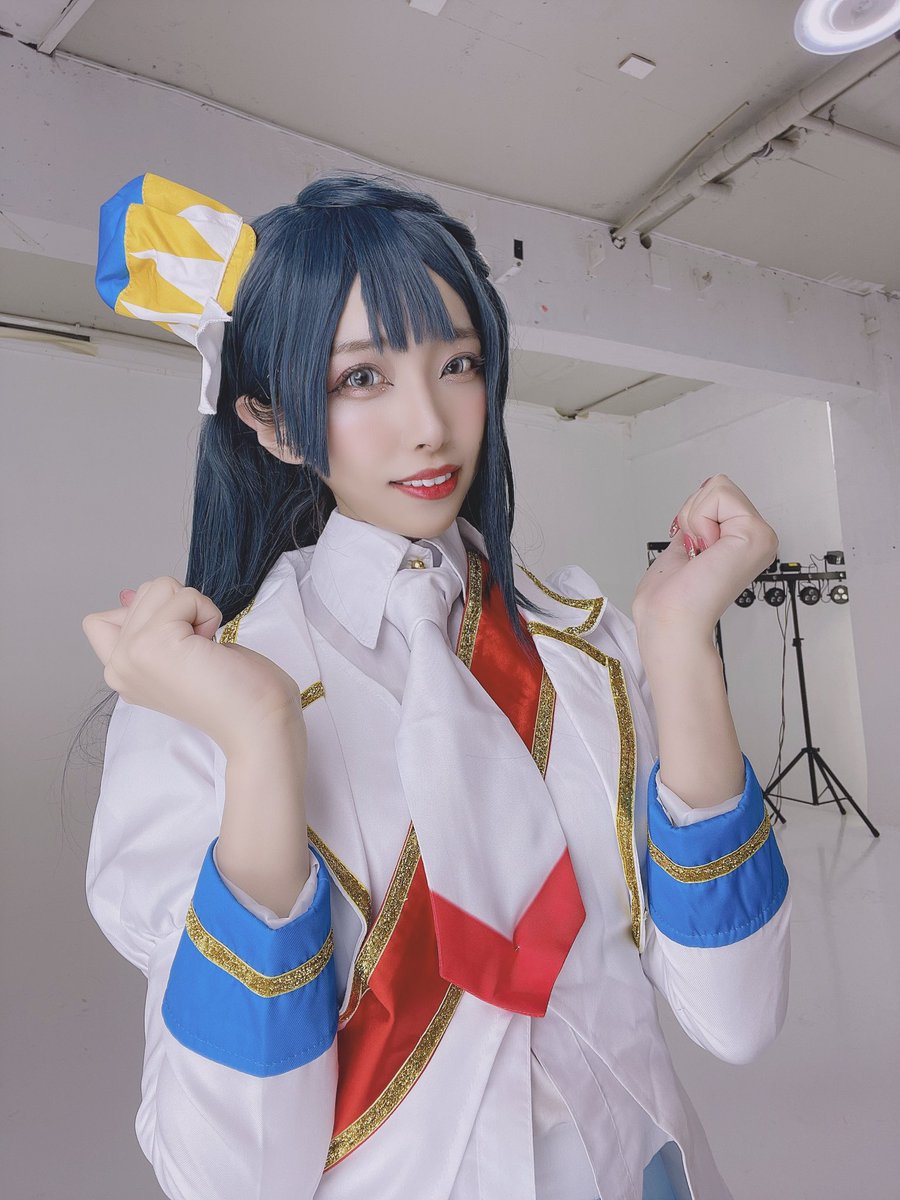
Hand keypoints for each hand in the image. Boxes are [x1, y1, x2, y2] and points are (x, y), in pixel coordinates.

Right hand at [82, 577, 305, 753]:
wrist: (258, 722)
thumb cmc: (235, 692)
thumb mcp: (181, 651)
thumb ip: (149, 625)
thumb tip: (129, 593)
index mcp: (122, 673)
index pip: (101, 620)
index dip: (150, 615)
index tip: (179, 645)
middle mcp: (117, 667)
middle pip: (142, 593)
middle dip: (181, 609)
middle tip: (198, 652)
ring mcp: (129, 655)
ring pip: (160, 587)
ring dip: (195, 609)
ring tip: (204, 650)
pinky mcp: (151, 643)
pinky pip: (183, 595)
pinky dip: (207, 612)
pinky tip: (212, 648)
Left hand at [631, 474, 777, 636]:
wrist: (670, 622)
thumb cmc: (669, 599)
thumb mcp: (683, 548)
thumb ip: (697, 526)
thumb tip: (700, 501)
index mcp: (740, 543)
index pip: (715, 495)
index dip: (691, 516)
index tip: (692, 551)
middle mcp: (755, 538)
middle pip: (717, 485)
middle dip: (693, 514)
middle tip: (696, 552)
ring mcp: (760, 536)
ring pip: (718, 486)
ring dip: (695, 518)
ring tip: (700, 554)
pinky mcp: (756, 534)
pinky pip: (719, 493)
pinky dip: (700, 519)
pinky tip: (706, 551)